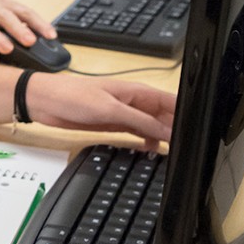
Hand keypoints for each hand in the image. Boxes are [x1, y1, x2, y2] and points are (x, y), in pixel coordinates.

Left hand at [27, 72, 175, 151]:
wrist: (46, 102)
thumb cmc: (74, 96)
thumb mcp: (110, 109)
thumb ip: (139, 120)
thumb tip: (165, 130)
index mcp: (136, 91)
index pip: (169, 101)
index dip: (184, 113)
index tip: (196, 128)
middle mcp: (133, 101)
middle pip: (162, 116)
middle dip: (175, 128)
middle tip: (188, 146)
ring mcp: (123, 113)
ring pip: (151, 126)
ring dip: (161, 137)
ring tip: (174, 152)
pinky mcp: (113, 125)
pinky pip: (136, 134)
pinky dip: (145, 142)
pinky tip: (150, 151)